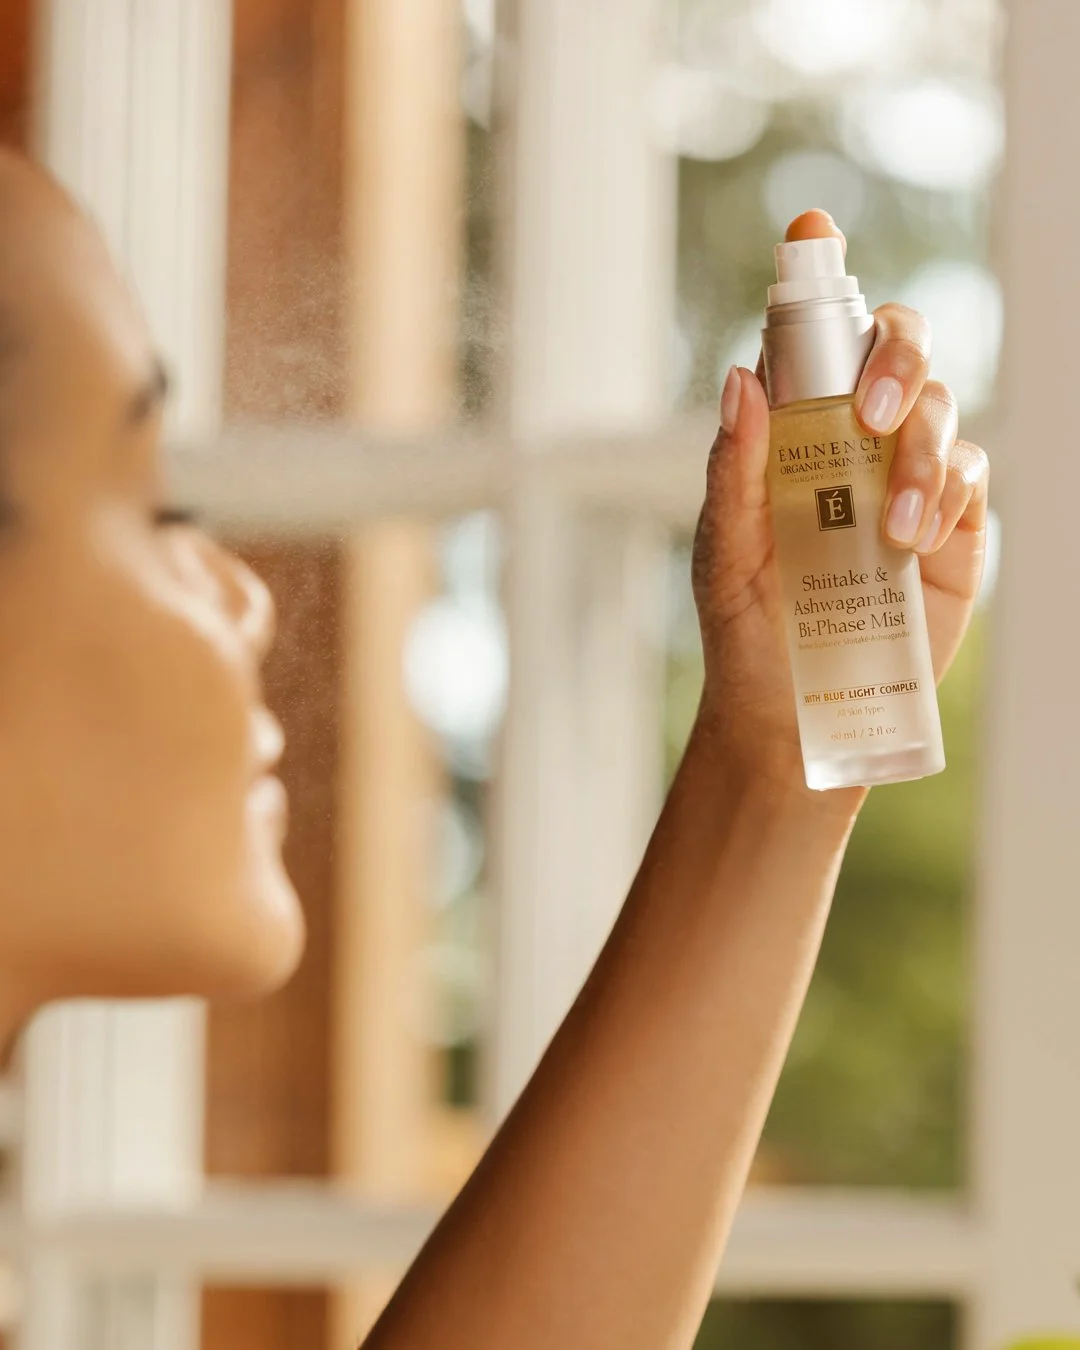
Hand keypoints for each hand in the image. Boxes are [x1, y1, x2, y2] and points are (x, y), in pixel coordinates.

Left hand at [691, 210, 988, 794]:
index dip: (818, 275)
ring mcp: (908, 479)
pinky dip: (949, 488)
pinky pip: (969, 475)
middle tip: (868, 415)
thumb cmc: (745, 628)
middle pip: (899, 348)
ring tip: (890, 530)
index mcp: (792, 432)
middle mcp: (854, 440)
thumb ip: (734, 470)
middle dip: (895, 357)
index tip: (811, 230)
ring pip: (940, 408)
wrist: (795, 714)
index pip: (811, 340)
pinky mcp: (952, 528)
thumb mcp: (722, 553)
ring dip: (921, 451)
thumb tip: (741, 377)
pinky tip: (916, 535)